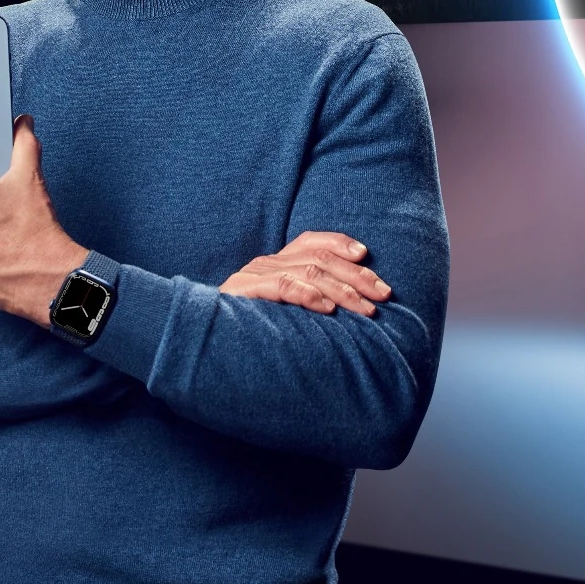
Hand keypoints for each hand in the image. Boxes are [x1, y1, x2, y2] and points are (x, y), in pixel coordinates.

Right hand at [220, 231, 390, 316]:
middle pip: (320, 258)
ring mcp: (255, 276)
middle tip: (383, 294)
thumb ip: (306, 300)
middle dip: (358, 276)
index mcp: (275, 263)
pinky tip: (327, 308)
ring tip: (365, 308)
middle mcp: (267, 263)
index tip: (367, 256)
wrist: (201, 342)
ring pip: (309, 272)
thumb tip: (351, 306)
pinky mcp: (245, 292)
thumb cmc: (246, 332)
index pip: (312, 241)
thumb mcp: (280, 311)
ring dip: (344, 291)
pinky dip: (309, 295)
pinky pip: (283, 286)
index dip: (341, 243)